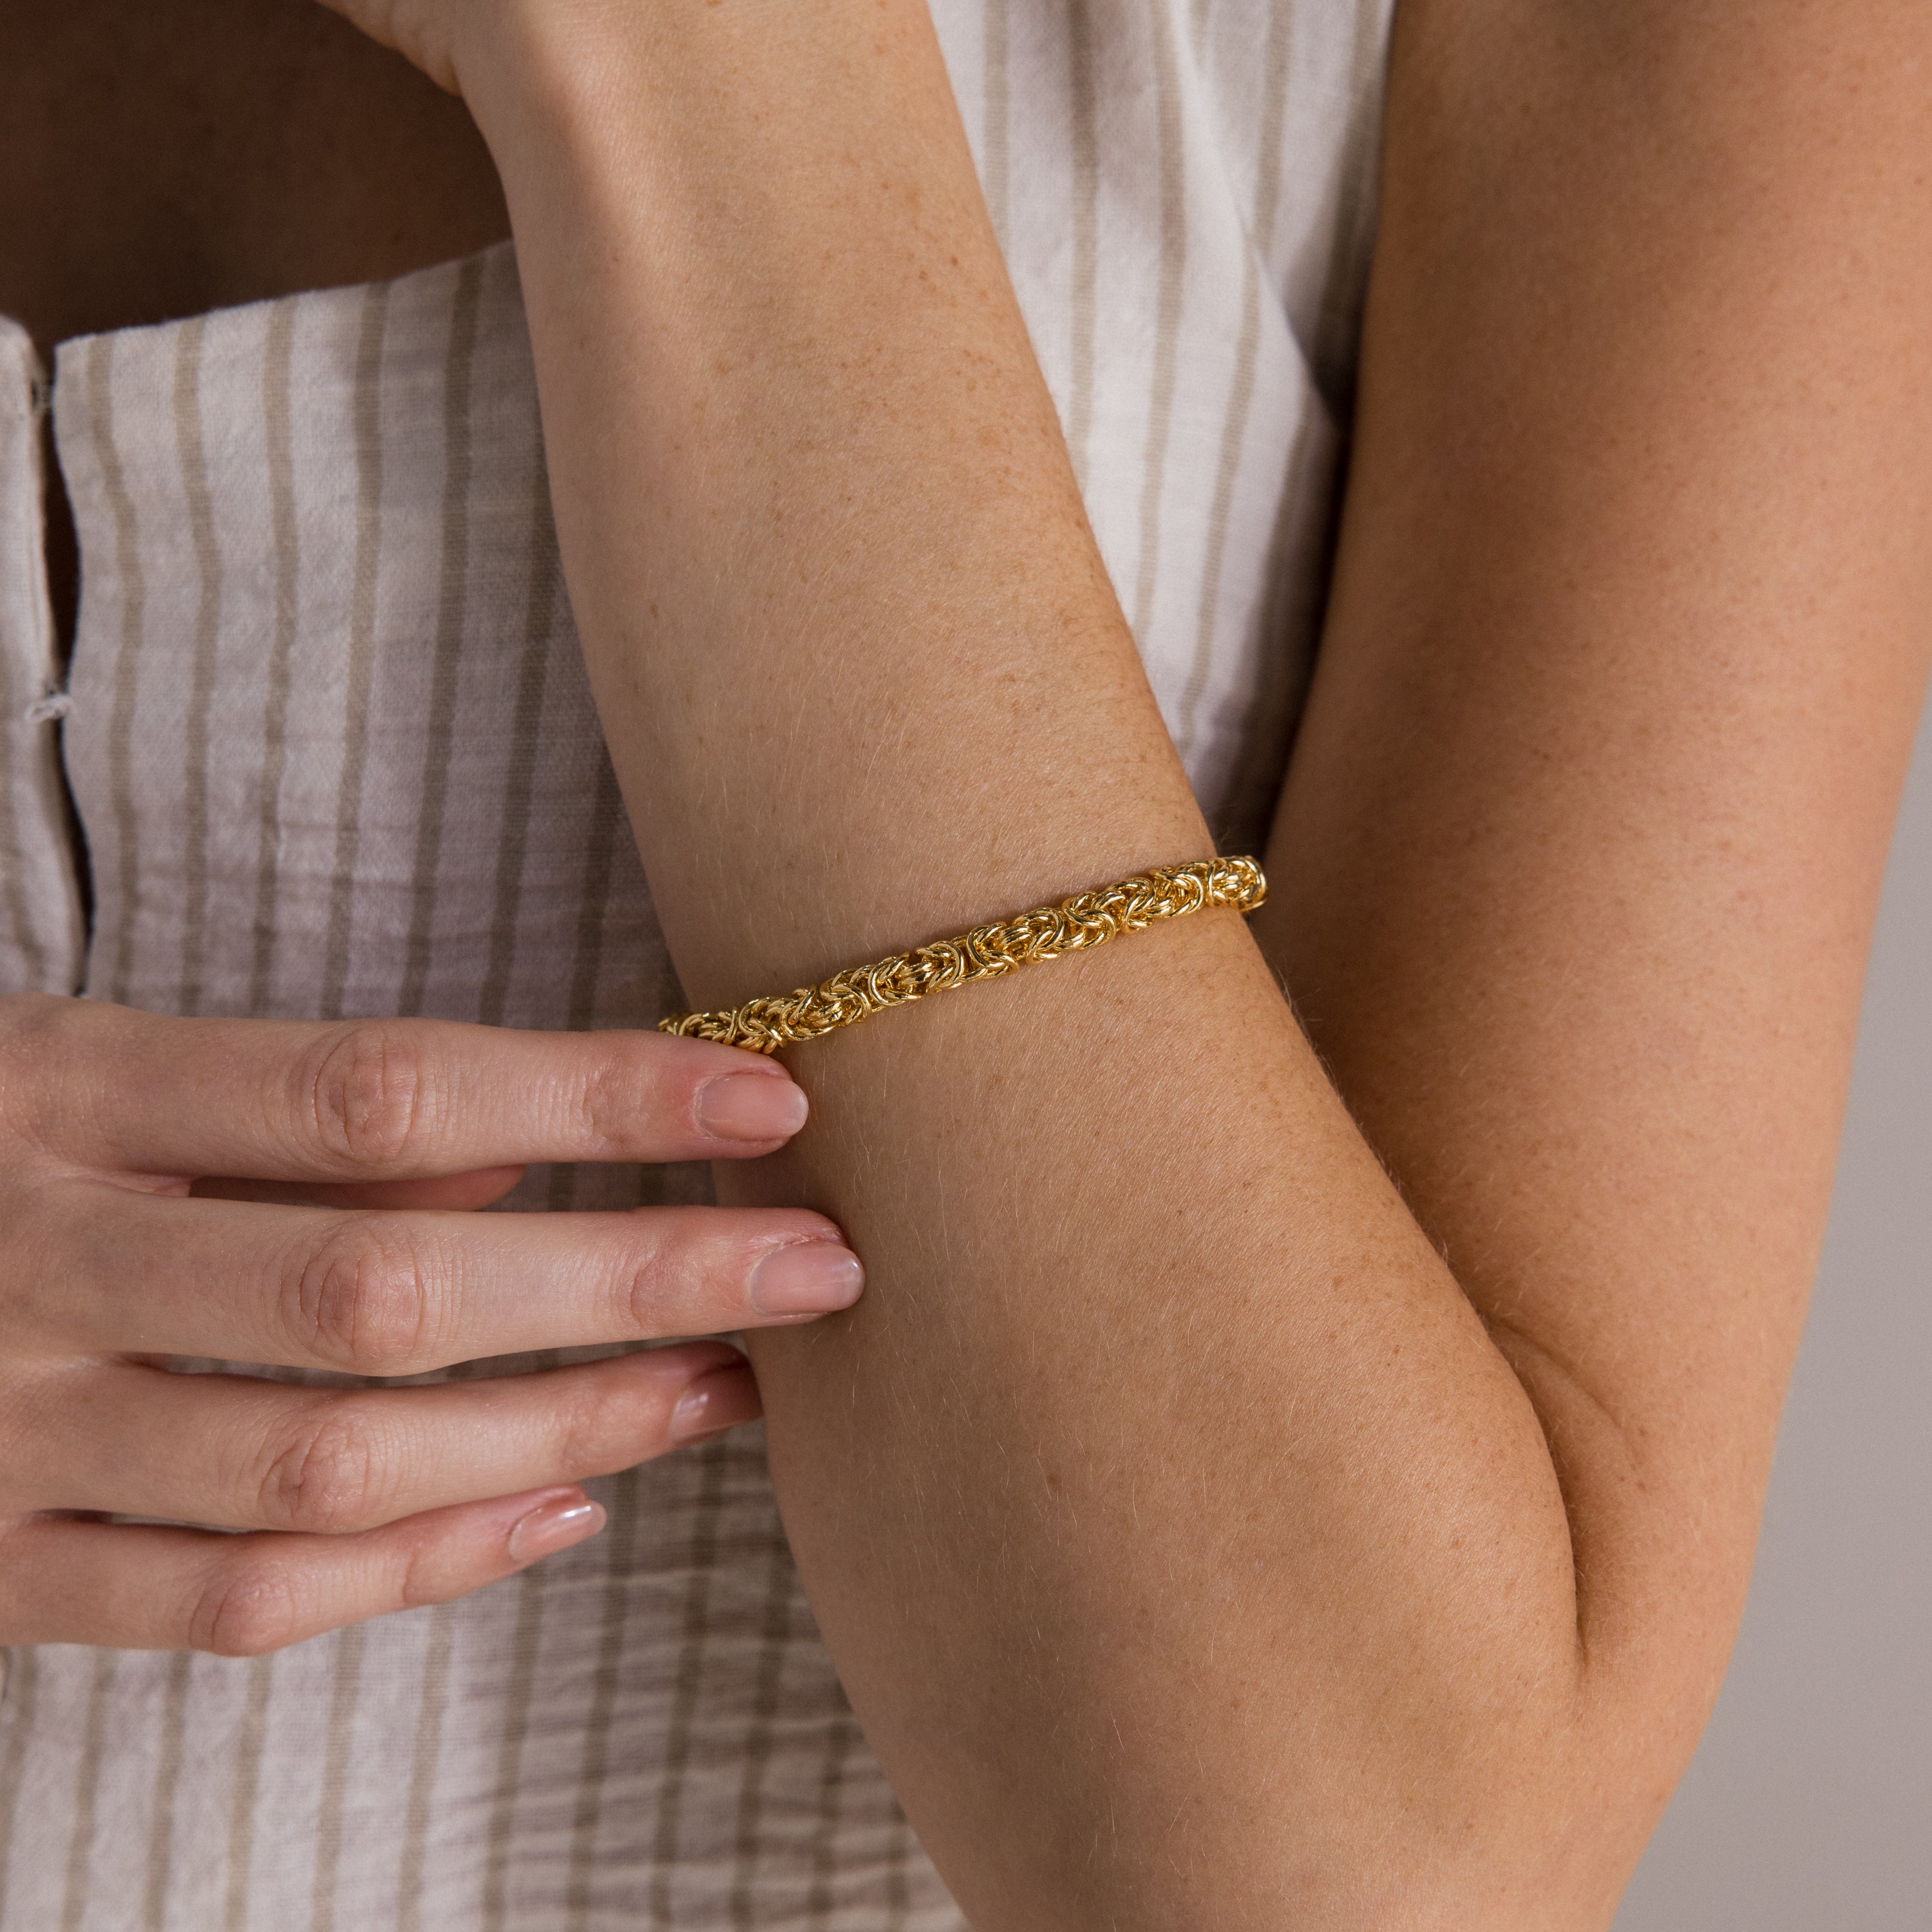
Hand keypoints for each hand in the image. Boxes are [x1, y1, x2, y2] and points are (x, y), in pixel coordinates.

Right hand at [0, 995, 860, 1653]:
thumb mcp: (91, 1071)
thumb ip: (290, 1118)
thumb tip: (517, 1157)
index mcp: (62, 1092)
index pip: (373, 1088)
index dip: (586, 1094)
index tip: (762, 1094)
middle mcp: (34, 1263)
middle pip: (380, 1288)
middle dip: (628, 1278)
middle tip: (816, 1265)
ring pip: (324, 1464)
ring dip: (563, 1428)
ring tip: (729, 1387)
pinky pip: (229, 1602)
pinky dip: (415, 1567)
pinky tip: (563, 1512)